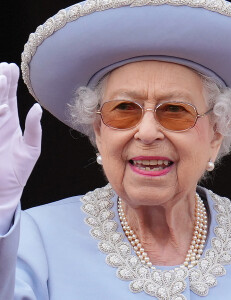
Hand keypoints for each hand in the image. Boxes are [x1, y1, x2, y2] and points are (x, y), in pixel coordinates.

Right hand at [0, 63, 41, 231]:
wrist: (6, 190)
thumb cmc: (18, 170)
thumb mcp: (31, 148)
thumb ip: (34, 128)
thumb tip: (36, 108)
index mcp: (9, 124)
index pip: (8, 99)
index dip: (9, 84)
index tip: (11, 68)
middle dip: (1, 83)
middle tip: (5, 67)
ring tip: (1, 78)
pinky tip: (4, 107)